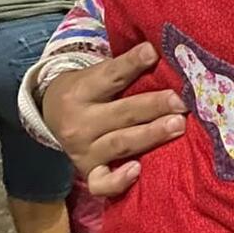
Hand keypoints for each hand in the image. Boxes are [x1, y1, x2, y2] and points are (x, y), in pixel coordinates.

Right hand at [42, 42, 187, 196]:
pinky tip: (137, 170)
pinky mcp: (87, 173)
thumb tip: (163, 49)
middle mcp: (79, 122)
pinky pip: (101, 183)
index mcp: (82, 90)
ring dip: (151, 135)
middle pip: (122, 112)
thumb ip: (127, 67)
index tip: (154, 52)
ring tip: (178, 125)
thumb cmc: (92, 90)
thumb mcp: (99, 73)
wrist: (51, 115)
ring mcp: (83, 150)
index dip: (132, 63)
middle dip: (154, 106)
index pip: (110, 76)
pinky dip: (118, 181)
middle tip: (182, 100)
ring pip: (120, 143)